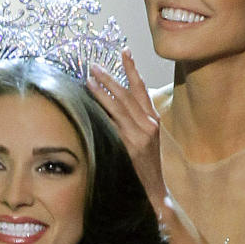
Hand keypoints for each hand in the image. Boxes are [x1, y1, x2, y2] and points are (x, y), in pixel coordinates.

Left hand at [88, 49, 168, 211]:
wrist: (156, 191)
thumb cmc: (147, 167)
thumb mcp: (146, 140)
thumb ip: (135, 122)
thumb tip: (115, 107)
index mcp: (153, 120)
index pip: (142, 89)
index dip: (132, 70)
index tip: (124, 52)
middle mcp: (149, 125)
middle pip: (127, 94)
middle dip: (110, 78)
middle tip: (94, 65)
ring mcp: (140, 136)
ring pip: (119, 107)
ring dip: (103, 91)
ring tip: (89, 79)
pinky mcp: (131, 147)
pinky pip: (114, 126)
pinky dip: (102, 114)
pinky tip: (91, 105)